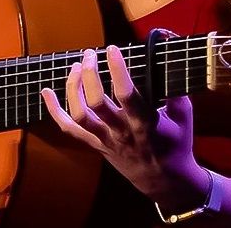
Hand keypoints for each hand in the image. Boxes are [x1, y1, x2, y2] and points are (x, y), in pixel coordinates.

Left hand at [41, 45, 205, 206]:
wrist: (164, 181)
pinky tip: (46, 91)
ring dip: (73, 88)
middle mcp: (122, 132)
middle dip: (89, 75)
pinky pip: (69, 129)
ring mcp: (105, 140)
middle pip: (97, 103)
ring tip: (76, 66)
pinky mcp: (95, 145)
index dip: (118, 71)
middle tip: (89, 54)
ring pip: (80, 115)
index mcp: (145, 123)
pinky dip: (54, 110)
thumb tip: (167, 57)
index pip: (127, 95)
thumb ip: (175, 88)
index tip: (112, 48)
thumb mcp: (184, 115)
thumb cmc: (176, 144)